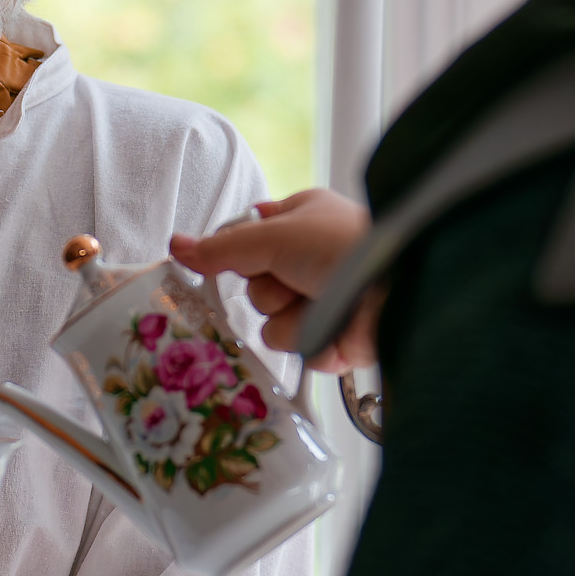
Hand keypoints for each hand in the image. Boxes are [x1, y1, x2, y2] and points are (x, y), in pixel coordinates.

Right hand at [170, 190, 378, 371]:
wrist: (397, 288)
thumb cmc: (345, 244)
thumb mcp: (274, 233)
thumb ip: (222, 247)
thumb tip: (177, 245)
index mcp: (299, 223)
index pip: (245, 243)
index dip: (240, 255)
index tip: (242, 258)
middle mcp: (309, 262)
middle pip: (255, 291)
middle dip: (272, 289)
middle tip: (298, 276)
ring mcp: (322, 303)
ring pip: (272, 327)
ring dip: (294, 317)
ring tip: (324, 301)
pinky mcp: (333, 340)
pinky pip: (299, 352)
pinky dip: (316, 341)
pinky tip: (337, 326)